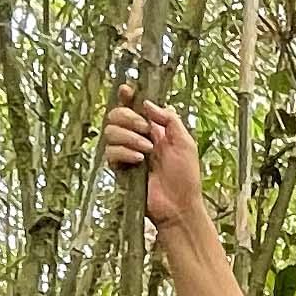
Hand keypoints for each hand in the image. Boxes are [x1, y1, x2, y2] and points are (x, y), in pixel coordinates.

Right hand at [100, 97, 203, 230]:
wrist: (179, 205)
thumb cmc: (185, 176)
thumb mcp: (185, 142)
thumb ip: (169, 119)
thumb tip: (147, 104)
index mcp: (153, 129)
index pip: (133, 107)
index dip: (127, 96)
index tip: (126, 90)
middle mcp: (136, 137)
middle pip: (116, 115)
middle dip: (129, 117)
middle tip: (145, 129)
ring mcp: (126, 152)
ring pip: (110, 131)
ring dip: (129, 137)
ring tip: (147, 151)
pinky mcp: (118, 168)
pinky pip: (110, 151)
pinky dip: (124, 152)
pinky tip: (138, 160)